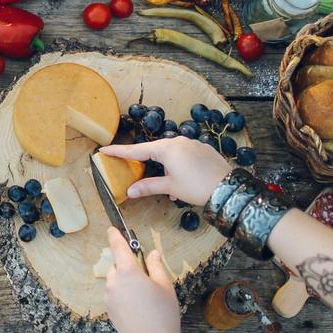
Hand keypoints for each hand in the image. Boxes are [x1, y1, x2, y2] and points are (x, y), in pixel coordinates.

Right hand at [100, 137, 229, 205]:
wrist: (228, 188)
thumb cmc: (197, 187)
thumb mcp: (170, 187)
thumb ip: (148, 186)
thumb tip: (130, 191)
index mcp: (166, 149)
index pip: (136, 150)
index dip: (119, 151)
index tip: (103, 150)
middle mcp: (178, 141)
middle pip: (154, 150)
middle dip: (146, 162)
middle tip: (134, 168)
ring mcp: (192, 143)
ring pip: (171, 153)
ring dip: (166, 167)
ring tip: (170, 186)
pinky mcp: (204, 149)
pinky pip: (185, 155)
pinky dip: (179, 165)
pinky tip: (184, 181)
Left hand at [104, 226, 182, 332]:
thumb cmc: (163, 312)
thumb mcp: (164, 285)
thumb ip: (156, 266)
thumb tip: (153, 254)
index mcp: (128, 272)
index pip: (118, 248)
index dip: (115, 236)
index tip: (112, 229)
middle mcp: (114, 282)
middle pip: (117, 267)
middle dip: (128, 267)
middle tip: (145, 278)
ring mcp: (109, 297)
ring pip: (115, 282)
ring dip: (125, 283)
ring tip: (144, 298)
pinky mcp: (108, 310)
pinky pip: (114, 296)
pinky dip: (122, 296)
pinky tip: (137, 308)